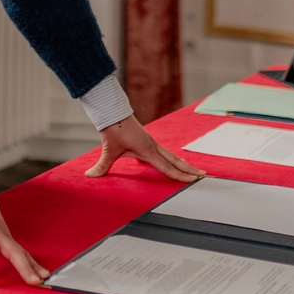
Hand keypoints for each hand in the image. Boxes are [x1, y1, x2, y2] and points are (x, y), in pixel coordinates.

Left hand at [85, 116, 204, 181]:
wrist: (113, 112)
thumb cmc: (113, 130)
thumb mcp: (108, 149)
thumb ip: (101, 166)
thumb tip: (89, 175)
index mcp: (147, 150)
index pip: (166, 167)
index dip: (179, 175)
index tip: (192, 180)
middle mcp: (153, 146)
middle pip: (175, 161)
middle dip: (189, 169)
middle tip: (203, 175)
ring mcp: (152, 143)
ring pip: (171, 156)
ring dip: (183, 164)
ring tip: (194, 170)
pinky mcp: (148, 141)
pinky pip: (164, 152)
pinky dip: (173, 159)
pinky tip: (174, 162)